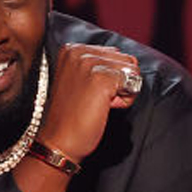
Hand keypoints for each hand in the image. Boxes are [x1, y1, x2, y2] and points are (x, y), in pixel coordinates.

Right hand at [37, 43, 139, 161]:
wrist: (58, 142)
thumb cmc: (71, 115)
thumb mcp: (79, 79)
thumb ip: (99, 65)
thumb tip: (132, 60)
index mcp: (71, 49)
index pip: (114, 53)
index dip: (110, 76)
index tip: (89, 92)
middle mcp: (78, 51)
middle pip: (125, 59)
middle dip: (118, 82)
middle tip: (94, 99)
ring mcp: (89, 63)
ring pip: (132, 69)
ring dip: (122, 90)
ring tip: (99, 103)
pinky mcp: (101, 78)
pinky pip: (133, 83)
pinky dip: (126, 99)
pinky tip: (105, 108)